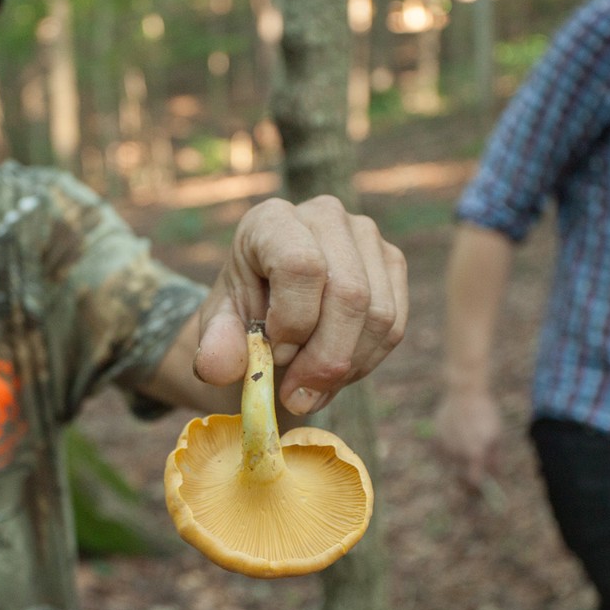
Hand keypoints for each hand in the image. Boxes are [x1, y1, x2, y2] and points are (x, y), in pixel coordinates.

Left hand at [191, 196, 407, 414]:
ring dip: (345, 367)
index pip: (300, 266)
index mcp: (271, 220)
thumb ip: (215, 348)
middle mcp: (325, 215)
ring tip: (311, 387)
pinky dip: (365, 363)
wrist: (268, 318)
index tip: (272, 355)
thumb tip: (217, 368)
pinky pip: (394, 327)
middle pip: (349, 294)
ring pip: (378, 315)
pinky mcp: (392, 264)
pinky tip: (334, 375)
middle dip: (324, 358)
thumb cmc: (242, 319)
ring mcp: (366, 236)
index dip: (292, 322)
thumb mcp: (220, 333)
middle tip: (295, 394)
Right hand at [434, 389, 502, 489]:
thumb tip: (494, 478)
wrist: (464, 392)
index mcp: (474, 454)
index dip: (478, 489)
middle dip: (466, 483)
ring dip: (457, 466)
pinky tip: (456, 441)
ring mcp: (443, 446)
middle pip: (459, 479)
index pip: (474, 483)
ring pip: (449, 467)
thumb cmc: (486, 414)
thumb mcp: (497, 437)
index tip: (481, 491)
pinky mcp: (434, 438)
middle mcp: (456, 453)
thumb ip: (495, 460)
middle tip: (472, 480)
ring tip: (466, 451)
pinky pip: (441, 454)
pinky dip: (448, 454)